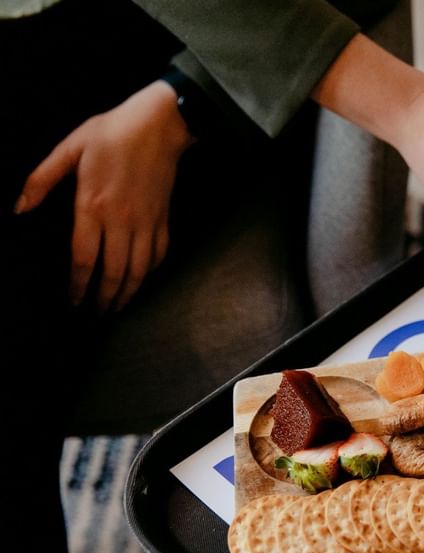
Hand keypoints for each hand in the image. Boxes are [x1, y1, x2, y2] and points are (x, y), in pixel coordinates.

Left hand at [14, 81, 193, 310]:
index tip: (74, 301)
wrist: (160, 125)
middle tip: (97, 314)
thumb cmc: (112, 133)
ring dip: (129, 292)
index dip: (79, 285)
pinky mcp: (163, 218)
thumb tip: (19, 208)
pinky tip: (142, 278)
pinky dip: (150, 272)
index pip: (85, 258)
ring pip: (139, 269)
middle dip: (104, 298)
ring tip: (118, 306)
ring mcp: (146, 221)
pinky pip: (158, 254)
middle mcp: (122, 220)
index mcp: (93, 205)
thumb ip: (41, 179)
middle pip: (114, 272)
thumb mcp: (70, 148)